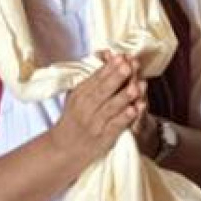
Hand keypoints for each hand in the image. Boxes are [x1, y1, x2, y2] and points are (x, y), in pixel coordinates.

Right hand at [43, 51, 147, 166]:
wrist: (64, 148)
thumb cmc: (74, 117)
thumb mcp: (76, 94)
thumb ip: (93, 75)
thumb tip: (106, 52)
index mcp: (80, 94)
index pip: (96, 78)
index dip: (109, 68)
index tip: (120, 57)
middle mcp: (86, 108)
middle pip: (103, 91)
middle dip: (116, 78)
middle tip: (128, 66)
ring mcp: (96, 123)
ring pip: (111, 108)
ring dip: (124, 97)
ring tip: (136, 86)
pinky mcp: (104, 137)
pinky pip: (116, 126)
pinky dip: (125, 118)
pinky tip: (135, 110)